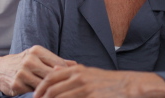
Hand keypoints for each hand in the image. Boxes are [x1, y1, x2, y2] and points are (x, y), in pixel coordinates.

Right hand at [0, 45, 72, 95]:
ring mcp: (22, 72)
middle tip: (65, 88)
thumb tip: (76, 65)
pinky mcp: (16, 84)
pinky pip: (34, 92)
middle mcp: (29, 60)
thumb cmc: (23, 63)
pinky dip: (39, 94)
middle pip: (53, 74)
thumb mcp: (38, 57)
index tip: (70, 80)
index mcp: (36, 51)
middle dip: (59, 82)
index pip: (59, 63)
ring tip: (55, 92)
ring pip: (44, 85)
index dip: (66, 73)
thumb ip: (56, 61)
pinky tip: (42, 94)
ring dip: (50, 90)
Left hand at [33, 65, 164, 97]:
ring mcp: (85, 89)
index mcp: (76, 70)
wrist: (129, 85)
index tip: (35, 97)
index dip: (40, 88)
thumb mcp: (88, 71)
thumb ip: (70, 70)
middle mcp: (79, 78)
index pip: (50, 78)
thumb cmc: (107, 80)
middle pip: (53, 91)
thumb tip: (53, 69)